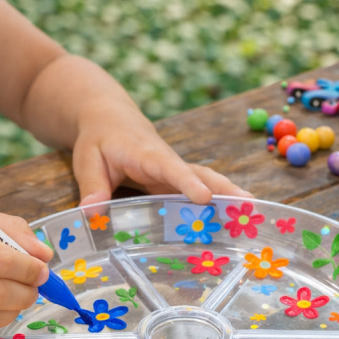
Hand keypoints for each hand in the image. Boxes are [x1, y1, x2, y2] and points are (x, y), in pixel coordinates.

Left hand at [72, 98, 251, 205]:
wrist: (109, 117)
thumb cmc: (98, 137)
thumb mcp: (86, 160)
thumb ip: (92, 186)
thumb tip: (91, 213)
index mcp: (146, 154)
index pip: (170, 168)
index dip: (187, 183)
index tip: (204, 197)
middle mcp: (166, 161)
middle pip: (199, 173)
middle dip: (224, 189)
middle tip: (249, 206)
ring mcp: (173, 171)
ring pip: (204, 181)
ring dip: (227, 195)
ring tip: (251, 214)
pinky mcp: (174, 179)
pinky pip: (195, 190)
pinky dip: (214, 203)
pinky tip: (228, 221)